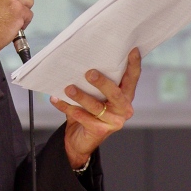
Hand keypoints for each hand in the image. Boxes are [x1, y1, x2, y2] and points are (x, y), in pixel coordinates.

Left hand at [50, 47, 141, 168]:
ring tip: (69, 88)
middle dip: (102, 83)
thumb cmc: (90, 112)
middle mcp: (123, 109)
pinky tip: (56, 99)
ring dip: (81, 96)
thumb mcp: (97, 95)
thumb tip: (83, 60)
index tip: (132, 50)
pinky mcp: (99, 131)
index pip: (132, 79)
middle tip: (89, 73)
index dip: (134, 64)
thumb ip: (97, 82)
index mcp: (125, 96)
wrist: (80, 140)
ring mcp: (113, 121)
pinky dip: (66, 107)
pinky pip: (81, 117)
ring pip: (96, 107)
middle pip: (115, 94)